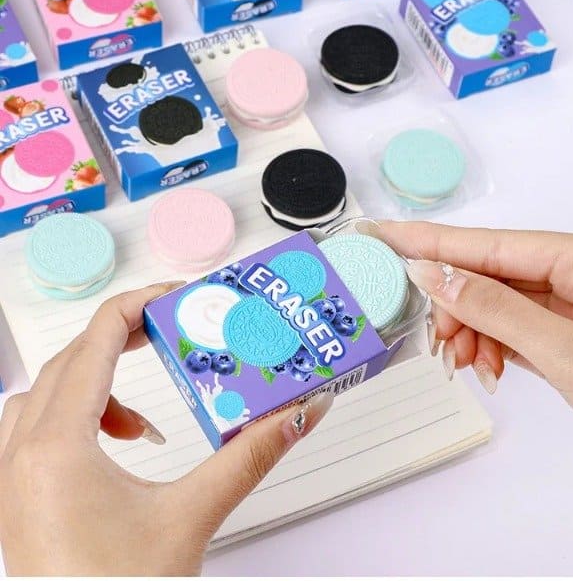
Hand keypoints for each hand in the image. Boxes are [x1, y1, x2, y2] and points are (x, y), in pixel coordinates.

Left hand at [0, 284, 332, 574]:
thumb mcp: (193, 516)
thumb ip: (252, 456)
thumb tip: (300, 412)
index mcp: (57, 447)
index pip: (95, 342)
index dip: (138, 307)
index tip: (176, 298)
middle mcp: (21, 454)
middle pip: (70, 361)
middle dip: (122, 337)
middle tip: (169, 332)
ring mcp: (11, 477)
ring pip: (46, 393)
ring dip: (96, 382)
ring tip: (142, 412)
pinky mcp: (18, 497)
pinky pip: (36, 429)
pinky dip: (78, 417)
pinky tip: (117, 445)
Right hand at [380, 221, 572, 431]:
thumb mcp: (565, 352)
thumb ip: (493, 309)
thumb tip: (434, 275)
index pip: (487, 244)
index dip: (430, 240)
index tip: (384, 234)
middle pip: (488, 274)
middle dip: (455, 306)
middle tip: (438, 337)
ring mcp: (571, 305)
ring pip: (497, 304)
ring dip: (472, 331)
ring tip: (467, 362)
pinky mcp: (565, 332)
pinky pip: (512, 327)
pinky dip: (491, 346)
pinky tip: (485, 365)